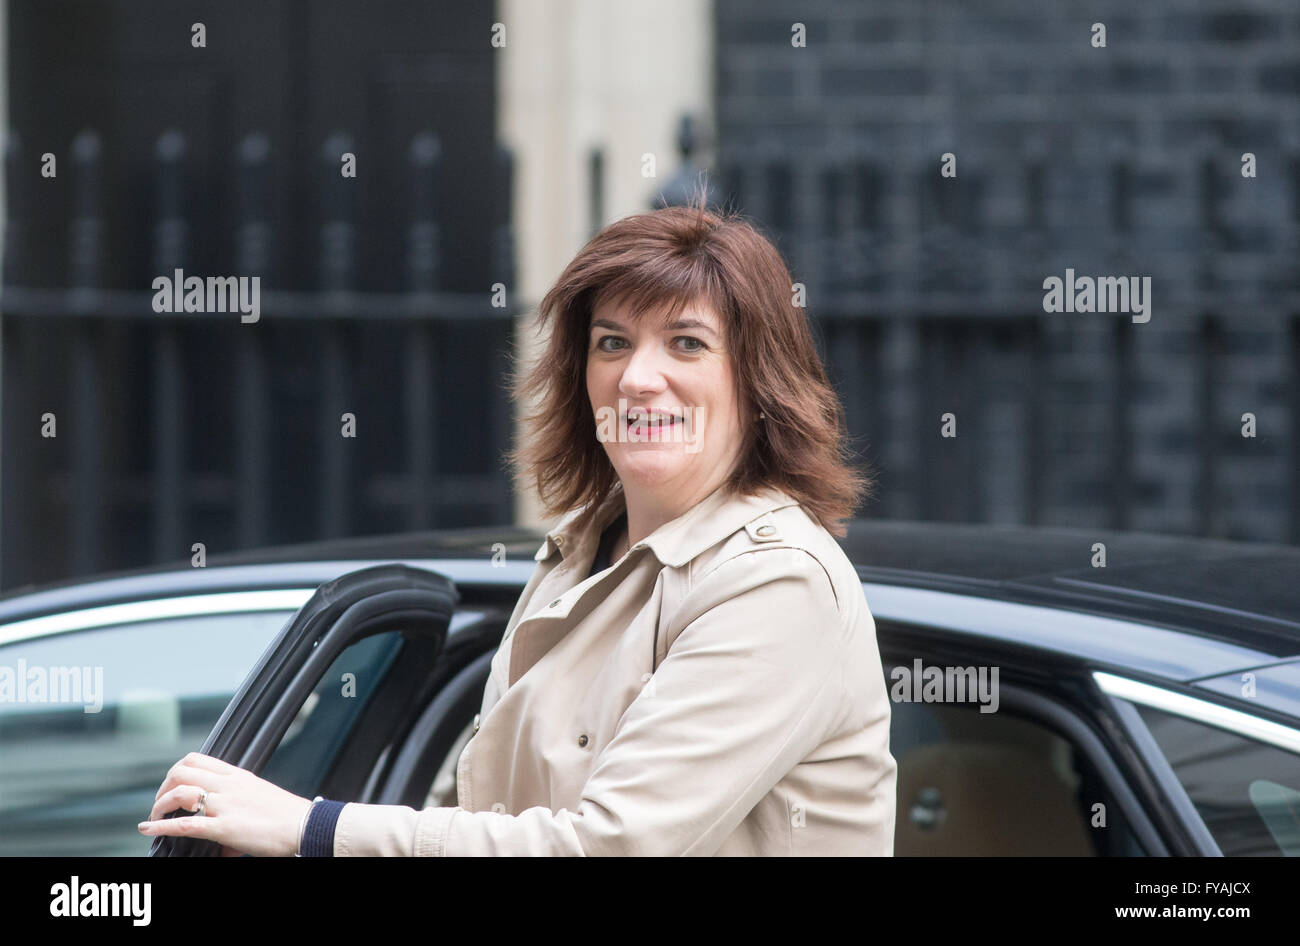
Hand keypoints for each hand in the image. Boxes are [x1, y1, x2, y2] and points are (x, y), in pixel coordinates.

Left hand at [139, 752, 313, 856]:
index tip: (172, 786)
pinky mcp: (224, 827)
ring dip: (159, 804)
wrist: (306, 825)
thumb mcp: (260, 798)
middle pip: (181, 771)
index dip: (176, 770)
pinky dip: (161, 826)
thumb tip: (222, 835)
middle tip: (160, 803)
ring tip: (154, 817)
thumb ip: (237, 806)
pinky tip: (148, 829)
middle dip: (163, 786)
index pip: (197, 759)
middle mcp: (228, 786)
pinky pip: (185, 824)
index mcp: (237, 776)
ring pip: (180, 793)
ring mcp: (225, 805)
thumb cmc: (288, 814)